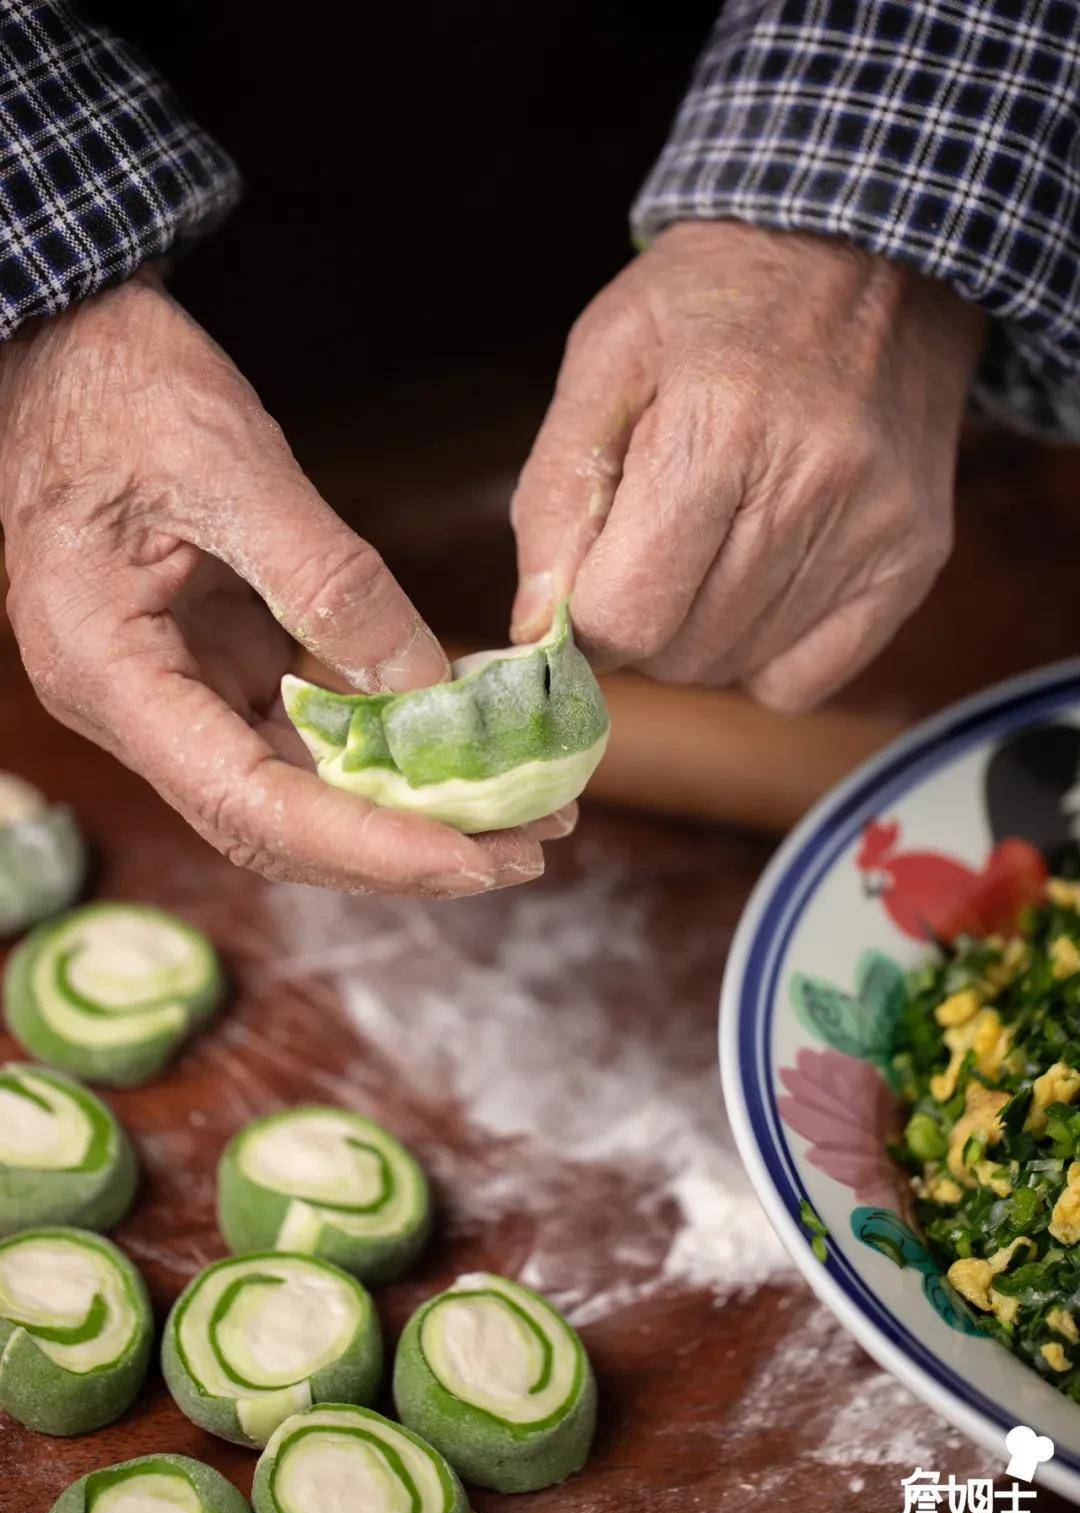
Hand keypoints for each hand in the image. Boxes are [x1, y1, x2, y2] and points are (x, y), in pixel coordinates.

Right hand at [0, 273, 560, 895]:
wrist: (65, 347)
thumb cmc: (119, 388)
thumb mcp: (229, 466)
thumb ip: (329, 582)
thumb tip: (425, 688)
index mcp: (113, 674)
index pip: (248, 805)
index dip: (367, 846)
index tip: (474, 857)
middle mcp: (137, 708)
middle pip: (275, 826)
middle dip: (402, 851)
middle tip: (524, 848)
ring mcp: (174, 692)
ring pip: (295, 792)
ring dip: (403, 812)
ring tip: (517, 812)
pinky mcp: (211, 666)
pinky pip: (301, 734)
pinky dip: (381, 751)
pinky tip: (456, 750)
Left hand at [511, 221, 984, 710]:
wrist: (870, 255)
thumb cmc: (713, 306)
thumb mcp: (604, 361)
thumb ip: (554, 497)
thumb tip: (535, 625)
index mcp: (717, 429)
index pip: (627, 616)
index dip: (585, 618)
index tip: (588, 577)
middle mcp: (811, 486)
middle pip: (679, 652)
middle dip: (639, 622)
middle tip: (648, 547)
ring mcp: (873, 530)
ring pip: (735, 667)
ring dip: (696, 634)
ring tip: (708, 543)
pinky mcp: (912, 560)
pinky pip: (802, 680)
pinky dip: (762, 655)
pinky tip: (758, 579)